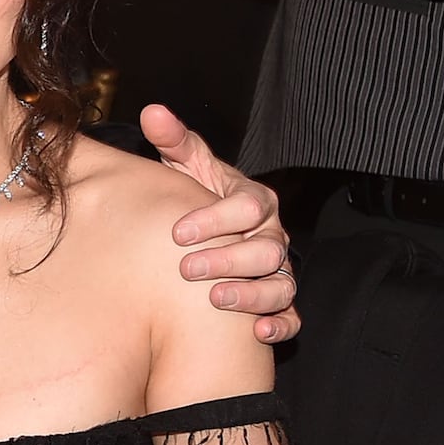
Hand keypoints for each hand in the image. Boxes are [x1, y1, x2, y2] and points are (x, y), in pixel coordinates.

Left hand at [140, 104, 299, 344]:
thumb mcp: (187, 166)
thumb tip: (153, 112)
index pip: (247, 207)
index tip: (177, 232)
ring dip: (252, 293)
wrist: (210, 229)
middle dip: (227, 259)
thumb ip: (175, 141)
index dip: (215, 219)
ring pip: (281, 284)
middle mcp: (272, 235)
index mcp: (254, 200)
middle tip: (187, 269)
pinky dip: (280, 324)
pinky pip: (291, 315)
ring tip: (217, 299)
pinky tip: (258, 332)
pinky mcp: (278, 300)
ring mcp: (277, 269)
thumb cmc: (197, 195)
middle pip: (265, 249)